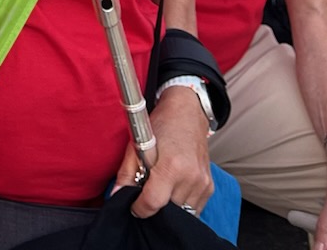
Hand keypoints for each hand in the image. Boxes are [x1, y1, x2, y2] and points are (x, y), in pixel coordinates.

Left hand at [118, 87, 212, 217]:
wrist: (187, 114)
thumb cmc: (160, 127)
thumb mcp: (136, 146)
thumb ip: (126, 174)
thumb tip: (117, 196)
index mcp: (171, 166)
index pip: (153, 202)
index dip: (139, 208)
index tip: (133, 207)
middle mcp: (191, 177)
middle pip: (168, 210)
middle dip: (154, 207)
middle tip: (146, 193)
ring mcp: (202, 183)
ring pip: (182, 212)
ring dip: (169, 207)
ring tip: (160, 190)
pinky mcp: (209, 186)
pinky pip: (194, 208)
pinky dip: (182, 205)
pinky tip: (173, 190)